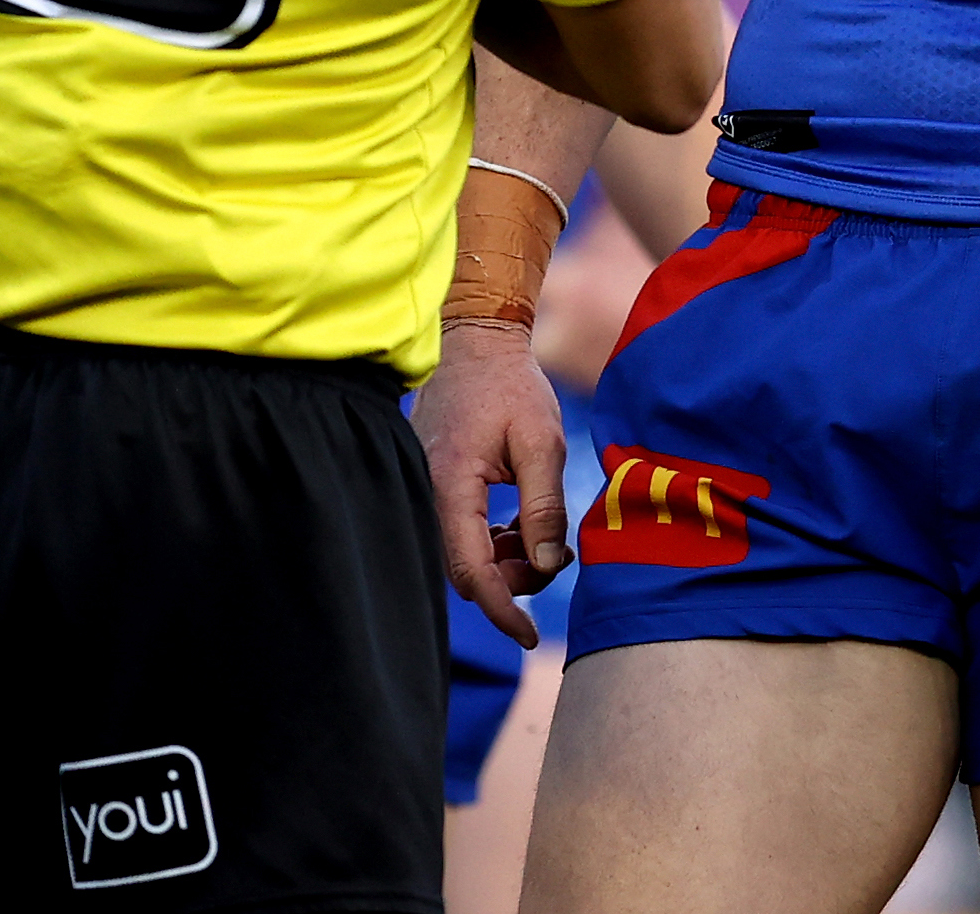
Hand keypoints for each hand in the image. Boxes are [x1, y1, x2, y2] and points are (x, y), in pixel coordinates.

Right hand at [415, 318, 568, 647]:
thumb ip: (543, 507)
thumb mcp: (542, 443)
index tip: (530, 637)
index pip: (469, 570)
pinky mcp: (433, 485)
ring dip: (503, 559)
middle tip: (554, 558)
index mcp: (450, 485)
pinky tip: (517, 522)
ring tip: (540, 534)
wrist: (475, 342)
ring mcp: (425, 489)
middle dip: (510, 579)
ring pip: (462, 554)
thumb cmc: (510, 387)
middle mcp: (427, 493)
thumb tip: (544, 566)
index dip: (501, 610)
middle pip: (464, 569)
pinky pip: (458, 533)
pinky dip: (490, 541)